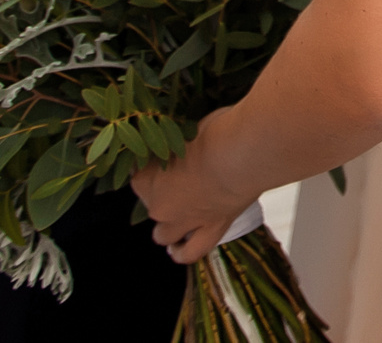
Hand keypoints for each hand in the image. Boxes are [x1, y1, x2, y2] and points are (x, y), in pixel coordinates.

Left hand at [132, 111, 254, 264]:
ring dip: (168, 226)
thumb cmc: (217, 133)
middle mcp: (160, 204)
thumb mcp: (188, 129)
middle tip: (183, 178)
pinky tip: (181, 248)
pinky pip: (191, 251)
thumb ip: (179, 144)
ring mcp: (183, 221)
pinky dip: (184, 251)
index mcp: (147, 177)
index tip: (166, 157)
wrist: (244, 152)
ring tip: (179, 215)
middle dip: (162, 194)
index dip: (153, 167)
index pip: (137, 176)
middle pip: (151, 204)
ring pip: (163, 234)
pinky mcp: (210, 230)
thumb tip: (182, 143)